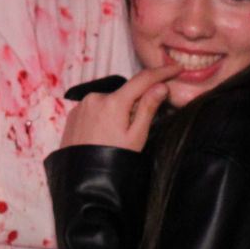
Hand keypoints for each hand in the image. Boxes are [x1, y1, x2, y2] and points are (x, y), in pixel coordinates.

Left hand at [59, 64, 176, 149]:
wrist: (82, 181)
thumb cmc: (113, 160)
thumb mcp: (136, 137)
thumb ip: (148, 108)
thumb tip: (161, 86)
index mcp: (113, 102)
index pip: (143, 79)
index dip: (162, 72)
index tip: (176, 67)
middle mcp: (95, 97)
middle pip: (125, 92)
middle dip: (137, 101)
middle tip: (140, 125)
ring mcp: (81, 105)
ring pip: (109, 100)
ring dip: (119, 109)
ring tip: (119, 136)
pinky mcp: (73, 115)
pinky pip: (94, 108)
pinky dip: (104, 116)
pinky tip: (105, 134)